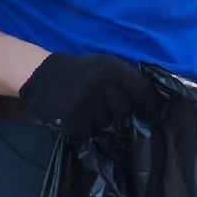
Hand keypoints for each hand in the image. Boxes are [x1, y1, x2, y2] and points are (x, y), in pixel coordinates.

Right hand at [18, 53, 152, 140]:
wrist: (42, 74)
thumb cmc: (81, 71)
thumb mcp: (106, 65)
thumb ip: (127, 80)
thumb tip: (154, 103)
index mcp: (114, 68)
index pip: (144, 91)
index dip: (150, 104)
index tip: (153, 112)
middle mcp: (102, 84)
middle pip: (126, 110)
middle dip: (118, 110)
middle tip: (103, 102)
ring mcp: (87, 101)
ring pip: (107, 122)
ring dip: (99, 119)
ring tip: (86, 106)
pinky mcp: (73, 117)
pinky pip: (90, 131)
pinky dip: (84, 127)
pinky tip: (76, 114)